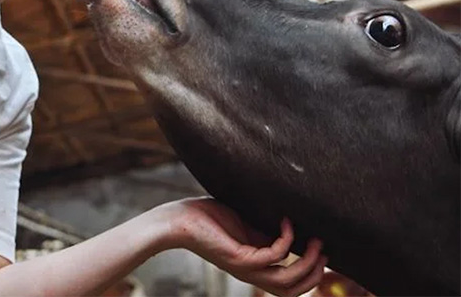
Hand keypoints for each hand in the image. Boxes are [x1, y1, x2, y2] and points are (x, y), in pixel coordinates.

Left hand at [156, 197, 326, 296]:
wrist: (180, 220)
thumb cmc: (209, 218)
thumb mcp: (246, 225)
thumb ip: (266, 231)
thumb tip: (293, 223)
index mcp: (256, 267)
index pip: (290, 284)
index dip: (312, 276)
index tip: (327, 255)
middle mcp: (252, 273)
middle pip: (293, 290)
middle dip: (315, 273)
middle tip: (325, 248)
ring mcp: (245, 268)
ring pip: (287, 279)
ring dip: (307, 262)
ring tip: (317, 240)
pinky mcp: (238, 257)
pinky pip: (273, 255)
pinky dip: (286, 240)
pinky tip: (286, 222)